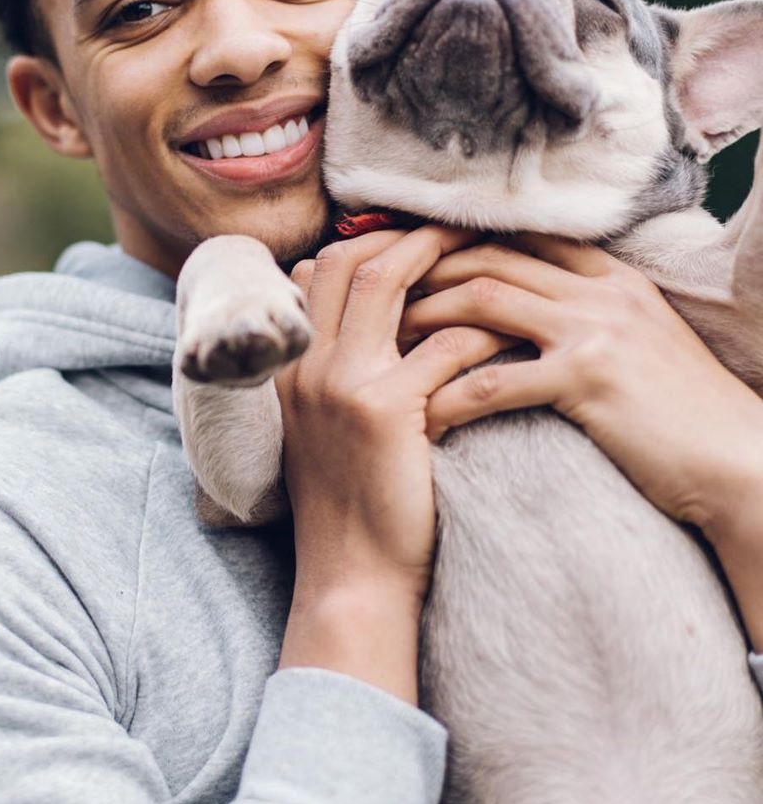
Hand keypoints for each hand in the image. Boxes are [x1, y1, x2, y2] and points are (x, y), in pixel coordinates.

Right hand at [274, 225, 516, 700]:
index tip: (416, 235)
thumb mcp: (321, 427)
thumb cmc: (351, 502)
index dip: (369, 241)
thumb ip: (332, 370)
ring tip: (491, 258)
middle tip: (461, 228)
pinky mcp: (383, 411)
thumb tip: (364, 325)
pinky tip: (511, 332)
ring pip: (389, 285)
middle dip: (409, 236)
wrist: (353, 575)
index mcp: (291, 366)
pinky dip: (480, 330)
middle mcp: (307, 365)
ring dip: (444, 262)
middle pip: (352, 263)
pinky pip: (441, 346)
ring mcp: (340, 384)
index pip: (319, 271)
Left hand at [404, 234, 762, 538]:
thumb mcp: (641, 341)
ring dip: (426, 320)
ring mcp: (595, 329)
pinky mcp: (588, 379)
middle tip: (380, 295)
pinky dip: (446, 396)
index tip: (413, 259)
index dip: (459, 243)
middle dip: (427, 271)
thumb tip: (527, 309)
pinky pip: (492, 381)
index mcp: (612, 277)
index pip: (520, 237)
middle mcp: (601, 291)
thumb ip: (589, 313)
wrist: (743, 463)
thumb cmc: (683, 414)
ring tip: (384, 344)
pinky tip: (419, 414)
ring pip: (483, 301)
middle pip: (490, 258)